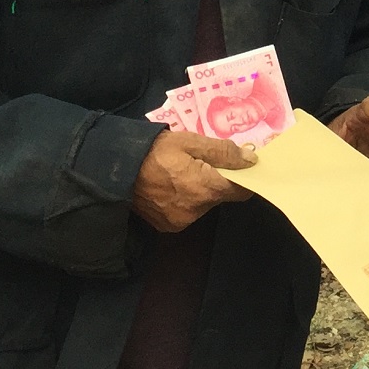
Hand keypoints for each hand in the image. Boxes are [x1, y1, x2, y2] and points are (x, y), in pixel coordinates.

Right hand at [132, 130, 254, 232]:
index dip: (244, 178)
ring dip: (199, 191)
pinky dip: (184, 201)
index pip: (242, 191)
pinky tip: (170, 187)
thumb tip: (251, 160)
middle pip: (220, 196)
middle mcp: (197, 210)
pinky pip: (187, 212)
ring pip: (203, 205)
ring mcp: (181, 221)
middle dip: (216, 180)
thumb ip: (223, 152)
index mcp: (206, 189)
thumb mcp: (192, 142)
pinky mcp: (167, 226)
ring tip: (181, 173)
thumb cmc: (157, 151)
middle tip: (202, 163)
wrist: (117, 170)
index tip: (240, 167)